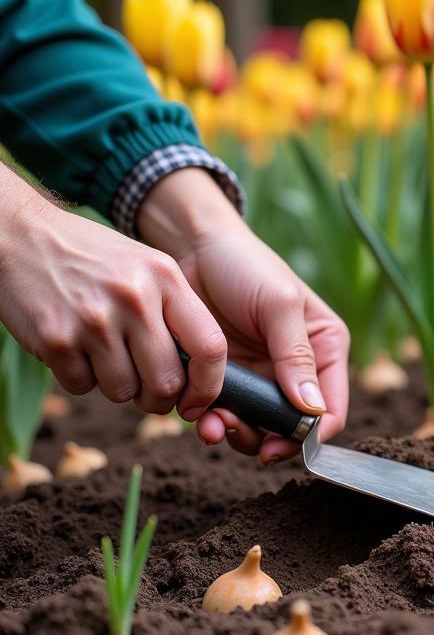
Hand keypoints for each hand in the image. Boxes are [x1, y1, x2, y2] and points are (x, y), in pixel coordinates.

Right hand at [0, 165, 226, 415]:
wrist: (23, 234)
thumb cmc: (94, 259)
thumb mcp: (147, 268)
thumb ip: (174, 312)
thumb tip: (198, 374)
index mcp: (166, 278)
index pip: (210, 346)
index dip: (209, 385)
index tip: (198, 400)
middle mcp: (135, 298)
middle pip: (166, 382)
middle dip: (157, 398)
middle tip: (146, 391)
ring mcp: (94, 319)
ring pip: (123, 391)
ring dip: (115, 386)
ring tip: (103, 353)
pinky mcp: (56, 337)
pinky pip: (81, 385)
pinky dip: (79, 377)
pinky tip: (73, 346)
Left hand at [137, 168, 348, 463]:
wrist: (191, 247)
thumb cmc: (245, 265)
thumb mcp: (279, 303)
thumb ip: (295, 355)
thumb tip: (312, 410)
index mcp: (324, 350)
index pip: (330, 408)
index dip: (309, 434)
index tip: (279, 445)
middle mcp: (296, 370)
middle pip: (290, 427)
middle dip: (264, 437)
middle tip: (233, 429)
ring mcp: (258, 378)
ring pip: (256, 428)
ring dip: (234, 432)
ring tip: (209, 421)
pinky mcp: (223, 380)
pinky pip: (222, 415)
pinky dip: (211, 420)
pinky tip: (196, 412)